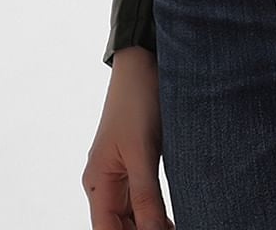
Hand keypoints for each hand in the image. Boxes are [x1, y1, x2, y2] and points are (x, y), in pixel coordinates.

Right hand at [82, 46, 174, 229]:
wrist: (144, 62)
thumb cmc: (137, 100)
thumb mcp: (142, 151)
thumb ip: (146, 197)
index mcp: (98, 182)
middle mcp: (105, 181)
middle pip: (119, 226)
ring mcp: (121, 172)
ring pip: (132, 215)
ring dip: (151, 224)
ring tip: (176, 226)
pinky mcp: (137, 161)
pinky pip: (142, 197)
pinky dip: (155, 211)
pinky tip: (172, 217)